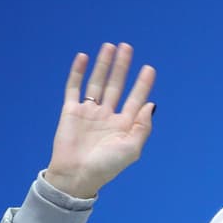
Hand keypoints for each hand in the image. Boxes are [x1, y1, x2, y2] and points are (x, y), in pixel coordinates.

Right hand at [44, 42, 155, 198]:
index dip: (143, 84)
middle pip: (117, 86)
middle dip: (123, 67)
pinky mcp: (71, 111)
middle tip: (128, 47)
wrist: (77, 175)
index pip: (136, 100)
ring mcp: (89, 113)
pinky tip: (83, 57)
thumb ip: (143, 127)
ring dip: (104, 65)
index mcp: (124, 126)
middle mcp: (108, 116)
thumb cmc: (106, 167)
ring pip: (98, 82)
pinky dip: (78, 72)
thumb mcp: (131, 149)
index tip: (149, 68)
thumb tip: (151, 104)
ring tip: (110, 47)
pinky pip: (74, 87)